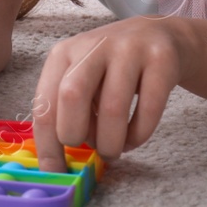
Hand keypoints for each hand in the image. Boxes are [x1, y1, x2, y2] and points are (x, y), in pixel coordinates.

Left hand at [31, 16, 185, 171]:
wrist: (161, 35)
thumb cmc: (112, 67)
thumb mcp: (82, 77)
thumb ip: (66, 108)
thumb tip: (55, 158)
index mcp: (64, 52)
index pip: (45, 102)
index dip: (47, 144)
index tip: (55, 171)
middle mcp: (94, 45)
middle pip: (72, 96)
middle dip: (76, 135)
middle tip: (90, 150)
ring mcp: (129, 48)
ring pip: (112, 107)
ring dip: (111, 142)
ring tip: (114, 149)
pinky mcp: (161, 58)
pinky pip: (148, 108)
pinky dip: (139, 134)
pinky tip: (135, 138)